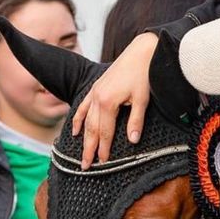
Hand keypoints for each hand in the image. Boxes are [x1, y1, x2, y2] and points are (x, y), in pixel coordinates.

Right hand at [71, 31, 158, 168]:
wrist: (140, 52)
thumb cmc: (143, 75)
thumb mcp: (142, 100)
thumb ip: (135, 121)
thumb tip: (132, 141)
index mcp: (108, 102)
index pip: (105, 132)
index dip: (103, 148)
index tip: (102, 162)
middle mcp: (97, 98)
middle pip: (92, 129)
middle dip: (89, 149)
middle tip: (85, 166)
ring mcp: (94, 92)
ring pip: (86, 120)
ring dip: (84, 138)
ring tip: (81, 154)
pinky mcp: (96, 88)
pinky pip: (83, 107)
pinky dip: (79, 119)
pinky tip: (76, 131)